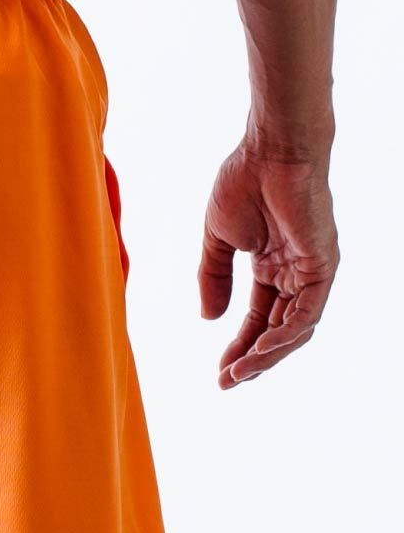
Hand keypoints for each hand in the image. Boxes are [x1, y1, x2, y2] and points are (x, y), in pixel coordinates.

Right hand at [199, 137, 337, 388]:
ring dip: (267, 355)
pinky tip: (261, 350)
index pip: (260, 318)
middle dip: (253, 359)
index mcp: (273, 267)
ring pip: (295, 329)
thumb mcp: (218, 240)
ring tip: (239, 372)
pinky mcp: (322, 265)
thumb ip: (214, 278)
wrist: (268, 151)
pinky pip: (307, 312)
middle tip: (227, 381)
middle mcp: (296, 273)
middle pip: (278, 331)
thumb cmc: (243, 182)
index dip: (239, 345)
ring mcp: (312, 270)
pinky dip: (286, 335)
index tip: (219, 371)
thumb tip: (210, 319)